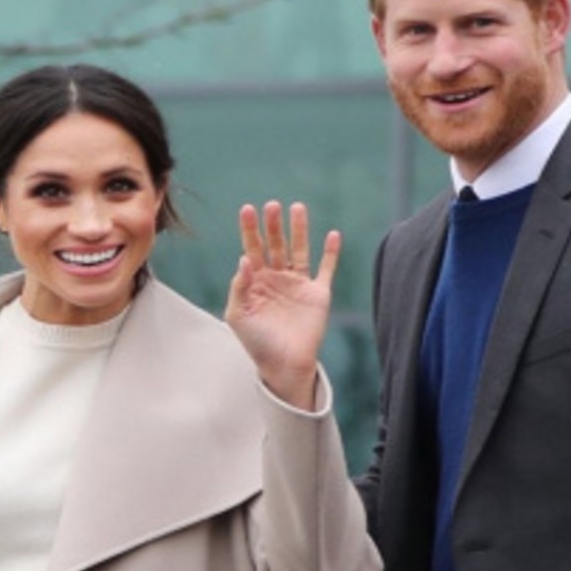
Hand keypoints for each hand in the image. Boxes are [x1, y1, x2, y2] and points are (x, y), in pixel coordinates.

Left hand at [225, 200, 340, 410]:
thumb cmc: (256, 342)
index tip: (247, 209)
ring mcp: (298, 284)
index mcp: (256, 281)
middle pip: (275, 244)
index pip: (252, 249)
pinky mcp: (319, 293)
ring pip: (300, 249)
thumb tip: (244, 259)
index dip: (250, 229)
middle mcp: (277, 278)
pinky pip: (326, 268)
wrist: (284, 365)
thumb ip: (239, 286)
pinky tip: (333, 234)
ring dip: (299, 229)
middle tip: (272, 205)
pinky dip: (331, 252)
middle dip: (274, 225)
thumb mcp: (237, 315)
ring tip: (297, 207)